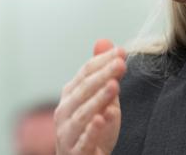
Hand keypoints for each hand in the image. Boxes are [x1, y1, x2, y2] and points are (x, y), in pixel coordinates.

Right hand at [55, 39, 126, 154]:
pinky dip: (92, 130)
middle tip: (120, 63)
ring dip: (98, 98)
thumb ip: (102, 73)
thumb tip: (106, 41)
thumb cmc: (91, 128)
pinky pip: (83, 140)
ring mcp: (67, 133)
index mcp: (70, 95)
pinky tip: (102, 119)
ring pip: (82, 114)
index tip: (121, 52)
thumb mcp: (100, 98)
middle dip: (103, 75)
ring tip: (114, 86)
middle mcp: (65, 111)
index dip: (102, 61)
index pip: (85, 73)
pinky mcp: (76, 153)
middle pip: (83, 89)